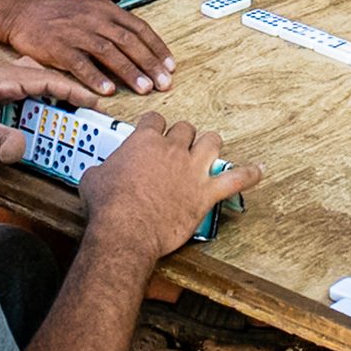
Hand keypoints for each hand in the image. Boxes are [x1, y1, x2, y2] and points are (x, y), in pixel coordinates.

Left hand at [0, 56, 96, 159]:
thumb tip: (23, 149)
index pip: (46, 79)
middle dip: (66, 92)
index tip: (93, 100)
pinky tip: (39, 120)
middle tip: (86, 109)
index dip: (72, 89)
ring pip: (33, 84)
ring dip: (50, 97)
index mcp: (1, 75)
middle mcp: (1, 74)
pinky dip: (36, 103)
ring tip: (68, 116)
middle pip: (44, 78)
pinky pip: (22, 94)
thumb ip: (3, 141)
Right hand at [7, 0, 176, 96]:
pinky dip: (95, 77)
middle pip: (129, 41)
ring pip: (109, 52)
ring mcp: (76, 32)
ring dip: (129, 72)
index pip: (139, 28)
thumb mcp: (91, 12)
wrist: (23, 12)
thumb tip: (141, 49)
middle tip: (164, 82)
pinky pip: (80, 63)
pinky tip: (107, 91)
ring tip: (144, 88)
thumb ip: (114, 28)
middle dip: (149, 63)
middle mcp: (94, 19)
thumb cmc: (60, 16)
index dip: (157, 48)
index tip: (170, 66)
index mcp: (106, 10)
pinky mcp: (58, 47)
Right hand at [82, 111, 263, 259]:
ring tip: (208, 151)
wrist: (126, 230)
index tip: (153, 132)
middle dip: (183, 136)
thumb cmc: (108, 207)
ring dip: (210, 145)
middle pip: (186, 128)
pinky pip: (235, 179)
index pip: (155, 120)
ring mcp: (192, 169)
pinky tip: (258, 171)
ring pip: (211, 142)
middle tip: (178, 148)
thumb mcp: (92, 179)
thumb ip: (99, 169)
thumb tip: (95, 173)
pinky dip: (249, 175)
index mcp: (145, 141)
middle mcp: (172, 149)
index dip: (155, 126)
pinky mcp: (205, 192)